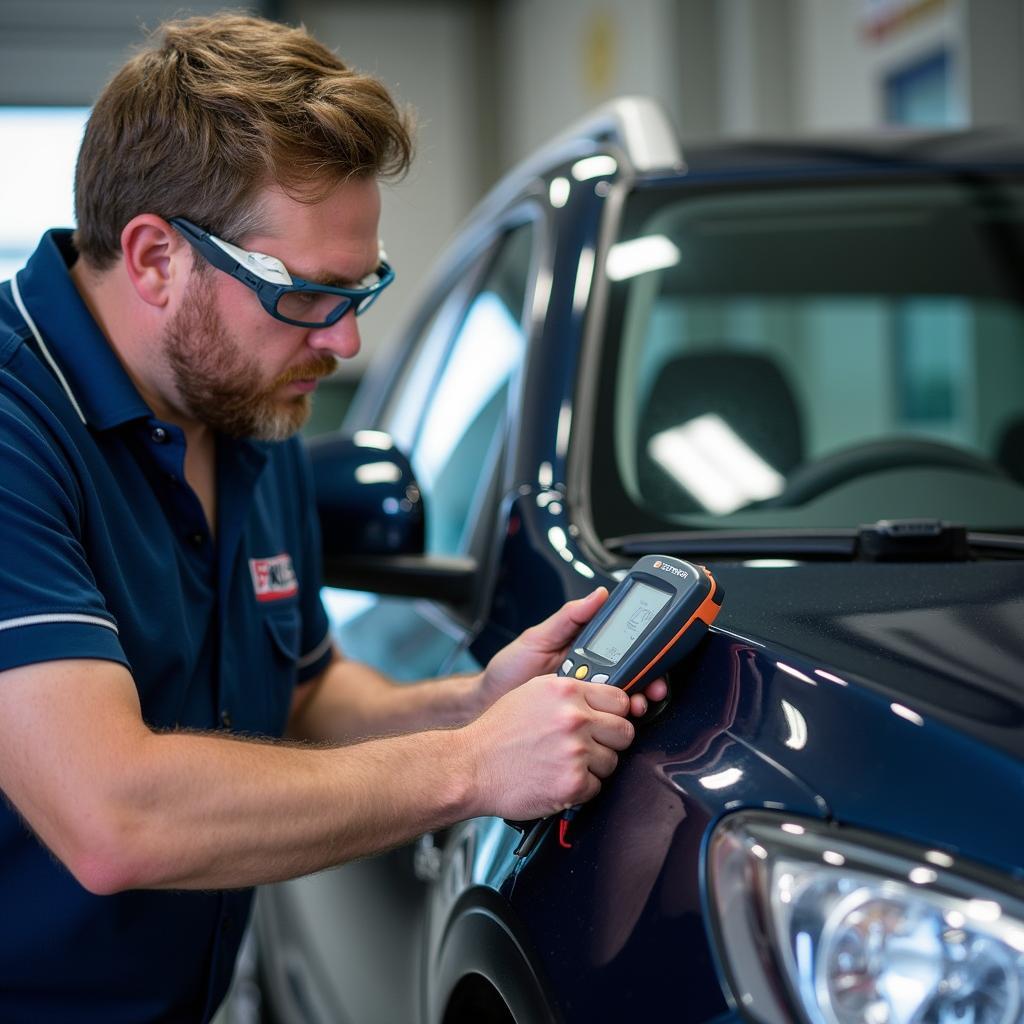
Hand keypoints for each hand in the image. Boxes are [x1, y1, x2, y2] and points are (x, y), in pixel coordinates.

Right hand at [461, 674, 635, 820]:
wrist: (471, 767)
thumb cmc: (497, 733)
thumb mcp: (532, 693)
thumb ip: (569, 693)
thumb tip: (600, 698)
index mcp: (566, 691)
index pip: (620, 700)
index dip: (615, 713)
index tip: (607, 721)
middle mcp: (574, 718)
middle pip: (625, 731)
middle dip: (610, 741)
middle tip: (588, 745)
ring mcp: (575, 751)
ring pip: (613, 761)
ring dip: (594, 767)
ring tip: (564, 763)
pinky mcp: (573, 783)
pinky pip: (597, 787)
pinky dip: (580, 788)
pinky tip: (557, 778)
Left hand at [477, 589, 667, 716]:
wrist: (488, 704)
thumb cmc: (509, 670)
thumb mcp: (537, 637)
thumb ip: (568, 618)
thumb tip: (597, 595)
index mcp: (585, 649)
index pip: (621, 645)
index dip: (643, 648)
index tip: (656, 650)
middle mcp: (591, 674)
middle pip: (631, 674)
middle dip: (648, 679)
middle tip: (651, 686)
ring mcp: (587, 698)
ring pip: (623, 700)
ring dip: (636, 702)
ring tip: (635, 704)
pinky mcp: (581, 720)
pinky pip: (605, 722)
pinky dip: (616, 722)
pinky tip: (618, 721)